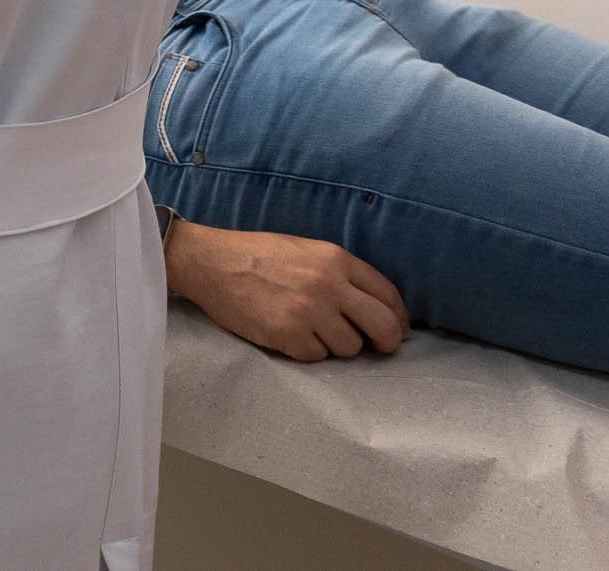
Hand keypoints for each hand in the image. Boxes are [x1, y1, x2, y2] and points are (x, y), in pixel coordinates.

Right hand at [164, 219, 409, 361]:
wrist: (210, 261)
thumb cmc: (257, 254)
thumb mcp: (306, 250)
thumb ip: (341, 274)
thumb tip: (377, 309)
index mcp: (336, 259)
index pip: (388, 295)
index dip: (399, 318)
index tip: (397, 330)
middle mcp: (328, 284)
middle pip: (382, 326)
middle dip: (385, 342)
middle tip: (376, 348)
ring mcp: (309, 311)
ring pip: (350, 348)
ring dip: (336, 346)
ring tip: (311, 331)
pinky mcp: (287, 334)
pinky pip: (317, 357)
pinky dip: (307, 351)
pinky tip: (290, 335)